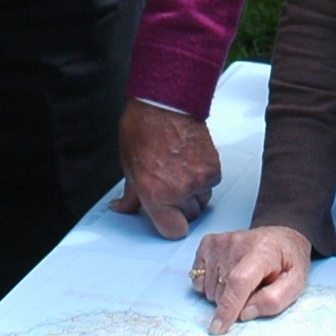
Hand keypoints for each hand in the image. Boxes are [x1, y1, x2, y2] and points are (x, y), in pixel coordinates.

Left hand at [112, 99, 220, 238]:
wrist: (165, 104)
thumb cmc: (143, 129)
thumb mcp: (128, 165)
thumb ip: (130, 193)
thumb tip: (122, 207)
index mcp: (154, 194)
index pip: (172, 231)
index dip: (170, 225)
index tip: (167, 218)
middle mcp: (178, 191)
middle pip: (189, 217)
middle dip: (181, 207)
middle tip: (170, 189)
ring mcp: (198, 180)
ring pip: (202, 200)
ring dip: (194, 193)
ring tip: (180, 172)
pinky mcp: (213, 168)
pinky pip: (212, 183)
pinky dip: (204, 178)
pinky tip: (191, 162)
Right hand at [189, 224, 312, 333]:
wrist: (281, 239)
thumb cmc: (288, 264)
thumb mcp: (295, 284)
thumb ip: (274, 301)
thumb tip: (245, 314)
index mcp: (263, 251)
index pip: (239, 281)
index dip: (228, 307)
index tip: (219, 328)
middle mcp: (237, 243)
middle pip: (222, 289)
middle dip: (234, 303)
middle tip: (253, 292)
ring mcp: (220, 242)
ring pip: (209, 287)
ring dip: (222, 295)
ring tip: (243, 284)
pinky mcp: (208, 244)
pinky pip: (198, 278)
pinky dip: (208, 286)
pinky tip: (225, 279)